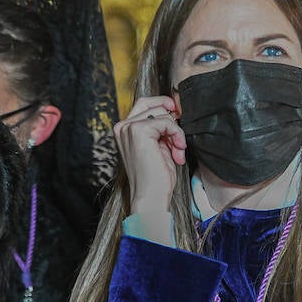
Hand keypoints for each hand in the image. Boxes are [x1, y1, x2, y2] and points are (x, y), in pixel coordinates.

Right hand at [115, 96, 186, 211]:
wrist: (151, 196)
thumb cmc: (156, 178)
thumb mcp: (160, 147)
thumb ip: (162, 129)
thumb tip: (174, 109)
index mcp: (125, 130)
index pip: (145, 104)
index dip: (164, 107)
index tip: (178, 119)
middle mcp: (123, 127)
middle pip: (153, 105)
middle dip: (172, 122)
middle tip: (178, 143)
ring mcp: (129, 128)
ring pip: (161, 113)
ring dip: (176, 132)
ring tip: (177, 151)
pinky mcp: (139, 131)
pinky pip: (167, 122)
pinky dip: (177, 135)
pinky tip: (178, 151)